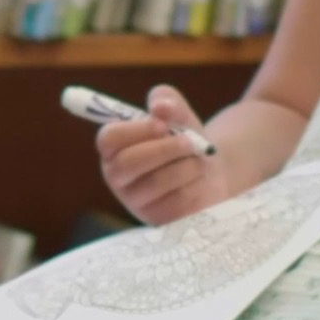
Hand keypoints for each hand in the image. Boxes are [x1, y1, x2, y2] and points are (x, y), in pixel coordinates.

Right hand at [99, 85, 260, 225]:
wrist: (210, 171)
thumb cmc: (185, 140)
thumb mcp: (179, 114)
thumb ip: (167, 100)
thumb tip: (160, 106)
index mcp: (114, 147)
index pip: (109, 139)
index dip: (136, 130)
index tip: (164, 125)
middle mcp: (117, 175)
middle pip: (128, 163)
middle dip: (165, 149)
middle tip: (191, 141)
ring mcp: (134, 201)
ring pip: (155, 182)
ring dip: (186, 165)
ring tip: (200, 159)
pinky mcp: (156, 219)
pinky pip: (175, 203)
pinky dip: (194, 186)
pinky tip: (199, 180)